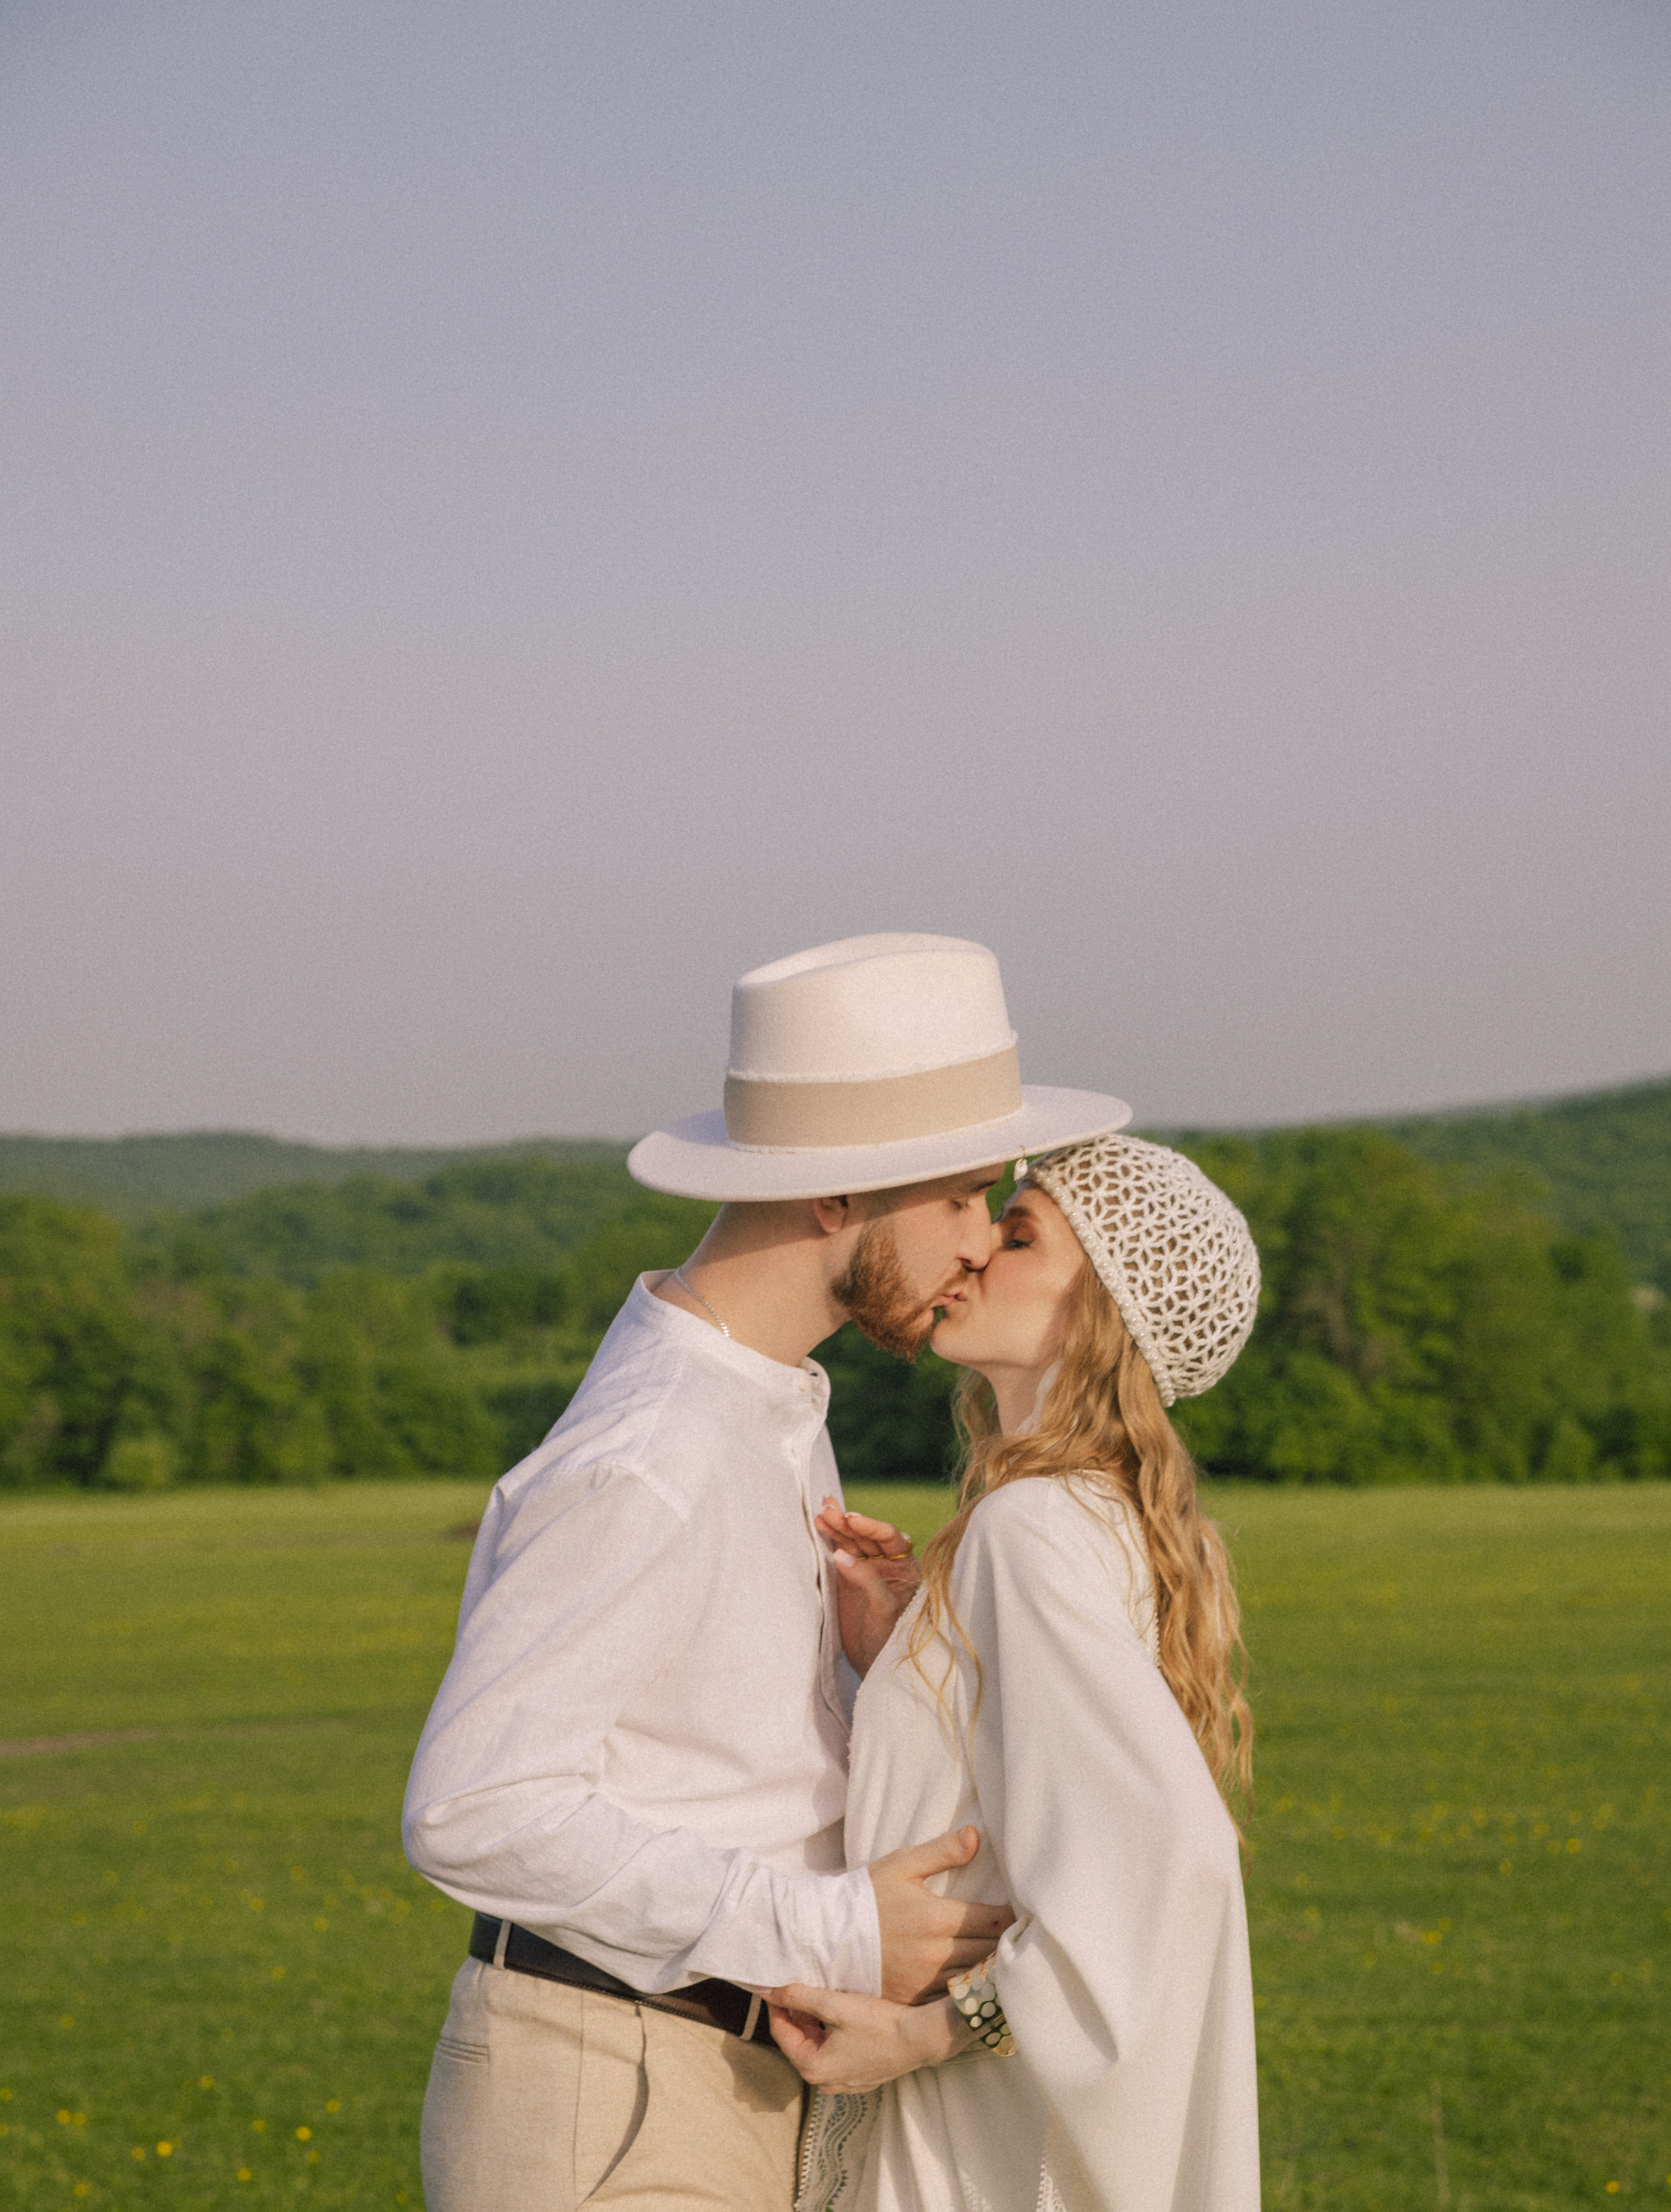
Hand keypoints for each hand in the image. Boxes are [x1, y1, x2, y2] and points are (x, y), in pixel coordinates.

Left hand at [766, 1986, 970, 2093]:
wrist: (919, 2040)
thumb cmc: (878, 2024)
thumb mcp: (834, 2005)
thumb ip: (799, 1997)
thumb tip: (768, 1991)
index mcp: (812, 2068)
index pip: (781, 2033)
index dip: (776, 2006)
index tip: (774, 1985)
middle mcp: (824, 2083)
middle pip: (798, 2042)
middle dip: (795, 2015)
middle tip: (796, 1986)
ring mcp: (843, 2083)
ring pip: (816, 2048)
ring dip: (813, 2024)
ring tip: (818, 1996)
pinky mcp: (859, 2077)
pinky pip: (834, 2055)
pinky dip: (830, 2035)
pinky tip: (838, 2016)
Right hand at [815, 1499, 920, 1676]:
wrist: (874, 1664)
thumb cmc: (890, 1639)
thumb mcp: (885, 1610)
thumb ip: (869, 1581)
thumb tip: (841, 1555)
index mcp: (905, 1567)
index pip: (890, 1538)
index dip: (871, 1526)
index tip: (852, 1519)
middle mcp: (886, 1564)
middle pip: (866, 1536)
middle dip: (848, 1522)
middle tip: (830, 1511)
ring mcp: (865, 1570)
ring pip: (851, 1541)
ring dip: (837, 1526)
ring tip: (822, 1513)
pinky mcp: (846, 1579)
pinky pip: (838, 1553)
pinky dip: (829, 1539)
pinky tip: (819, 1525)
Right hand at [868, 1826, 1013, 2004]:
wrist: (828, 1935)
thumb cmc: (867, 1895)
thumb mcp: (902, 1864)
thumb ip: (942, 1850)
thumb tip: (976, 1836)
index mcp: (936, 1918)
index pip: (992, 1921)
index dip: (1012, 1917)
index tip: (1025, 1913)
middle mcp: (935, 1954)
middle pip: (990, 1952)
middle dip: (1008, 1943)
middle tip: (1025, 1937)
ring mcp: (925, 1982)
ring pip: (976, 1978)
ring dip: (993, 1969)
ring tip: (1009, 1960)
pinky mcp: (915, 2000)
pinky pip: (954, 1999)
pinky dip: (970, 1991)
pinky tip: (980, 1983)